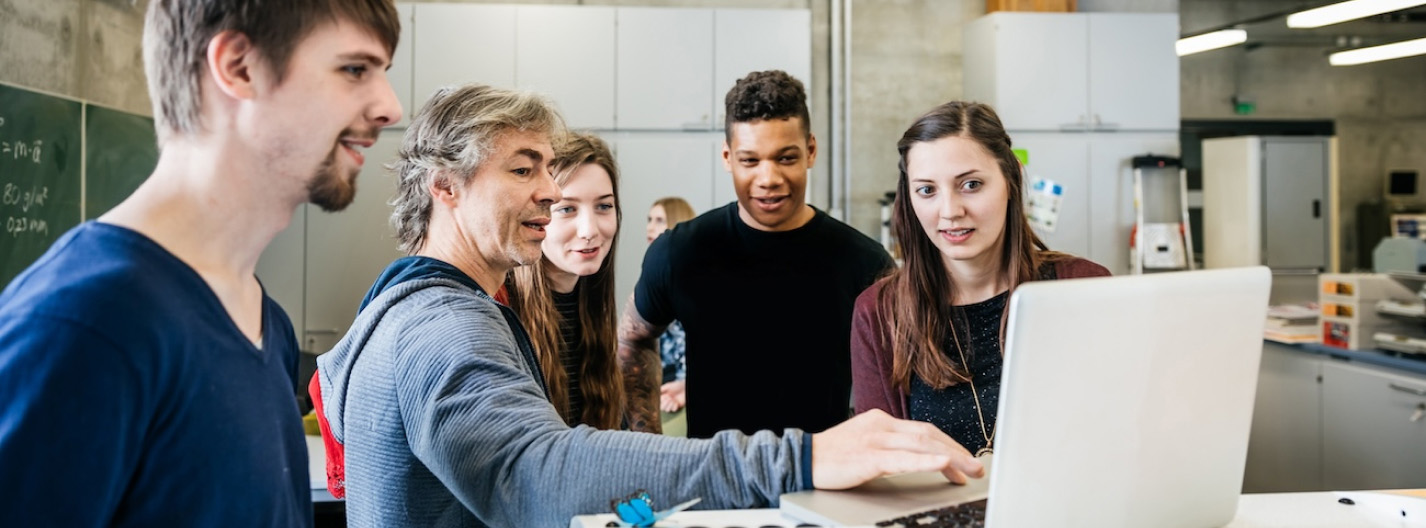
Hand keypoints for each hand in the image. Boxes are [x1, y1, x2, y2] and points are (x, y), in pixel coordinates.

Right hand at [659, 380, 685, 411]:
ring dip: (669, 405)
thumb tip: (656, 392)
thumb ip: (662, 388)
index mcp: (664, 397)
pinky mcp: (677, 406)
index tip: (664, 396)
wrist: (684, 387)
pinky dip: (674, 406)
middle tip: (668, 397)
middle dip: (664, 403)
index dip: (660, 400)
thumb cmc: (677, 385)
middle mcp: (667, 401)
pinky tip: (676, 402)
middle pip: (661, 408)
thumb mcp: (668, 385)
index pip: (659, 402)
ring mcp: (672, 404)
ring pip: (667, 410)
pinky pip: (674, 410)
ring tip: (672, 399)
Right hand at [810, 409, 983, 489]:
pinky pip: (904, 459)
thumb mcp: (863, 444)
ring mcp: (876, 439)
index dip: (948, 444)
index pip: (924, 430)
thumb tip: (914, 459)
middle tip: (977, 467)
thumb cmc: (830, 457)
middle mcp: (882, 426)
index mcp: (881, 421)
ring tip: (970, 470)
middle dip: (958, 451)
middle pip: (929, 435)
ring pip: (923, 444)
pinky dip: (927, 460)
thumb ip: (887, 448)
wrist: (802, 459)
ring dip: (952, 457)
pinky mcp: (869, 457)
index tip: (964, 459)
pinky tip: (944, 463)